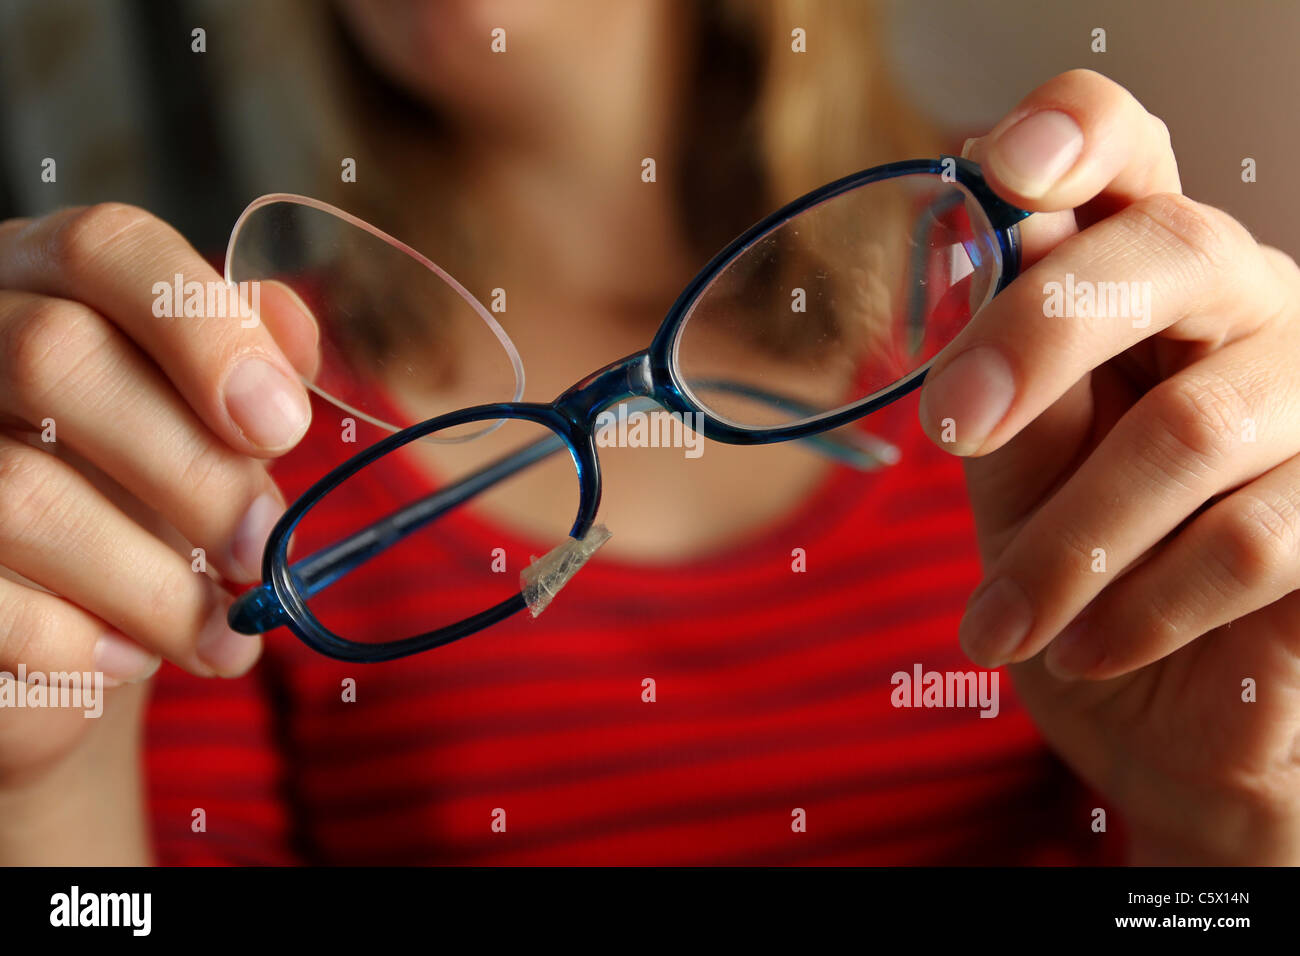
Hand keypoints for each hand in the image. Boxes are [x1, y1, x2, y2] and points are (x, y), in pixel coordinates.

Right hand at [0, 204, 312, 856]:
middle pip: (54, 357)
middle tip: (262, 554)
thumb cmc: (133, 479)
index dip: (204, 330)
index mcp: (44, 277)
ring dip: (150, 586)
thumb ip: (249, 359)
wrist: (43, 601)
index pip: (106, 248)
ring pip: (18, 494)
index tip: (282, 427)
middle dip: (191, 475)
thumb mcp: (198, 412)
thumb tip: (294, 336)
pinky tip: (123, 657)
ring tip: (219, 636)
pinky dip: (73, 645)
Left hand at [920, 70, 1299, 863]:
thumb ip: (1012, 386)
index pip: (1130, 158)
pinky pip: (1249, 538)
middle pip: (1171, 248)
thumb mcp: (1016, 482)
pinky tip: (1089, 649)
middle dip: (1038, 332)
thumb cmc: (1083, 582)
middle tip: (950, 424)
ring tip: (1000, 627)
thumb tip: (994, 259)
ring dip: (1068, 546)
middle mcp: (1252, 312)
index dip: (1076, 134)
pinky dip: (1143, 604)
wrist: (1170, 730)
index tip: (1003, 166)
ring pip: (1191, 427)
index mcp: (1146, 289)